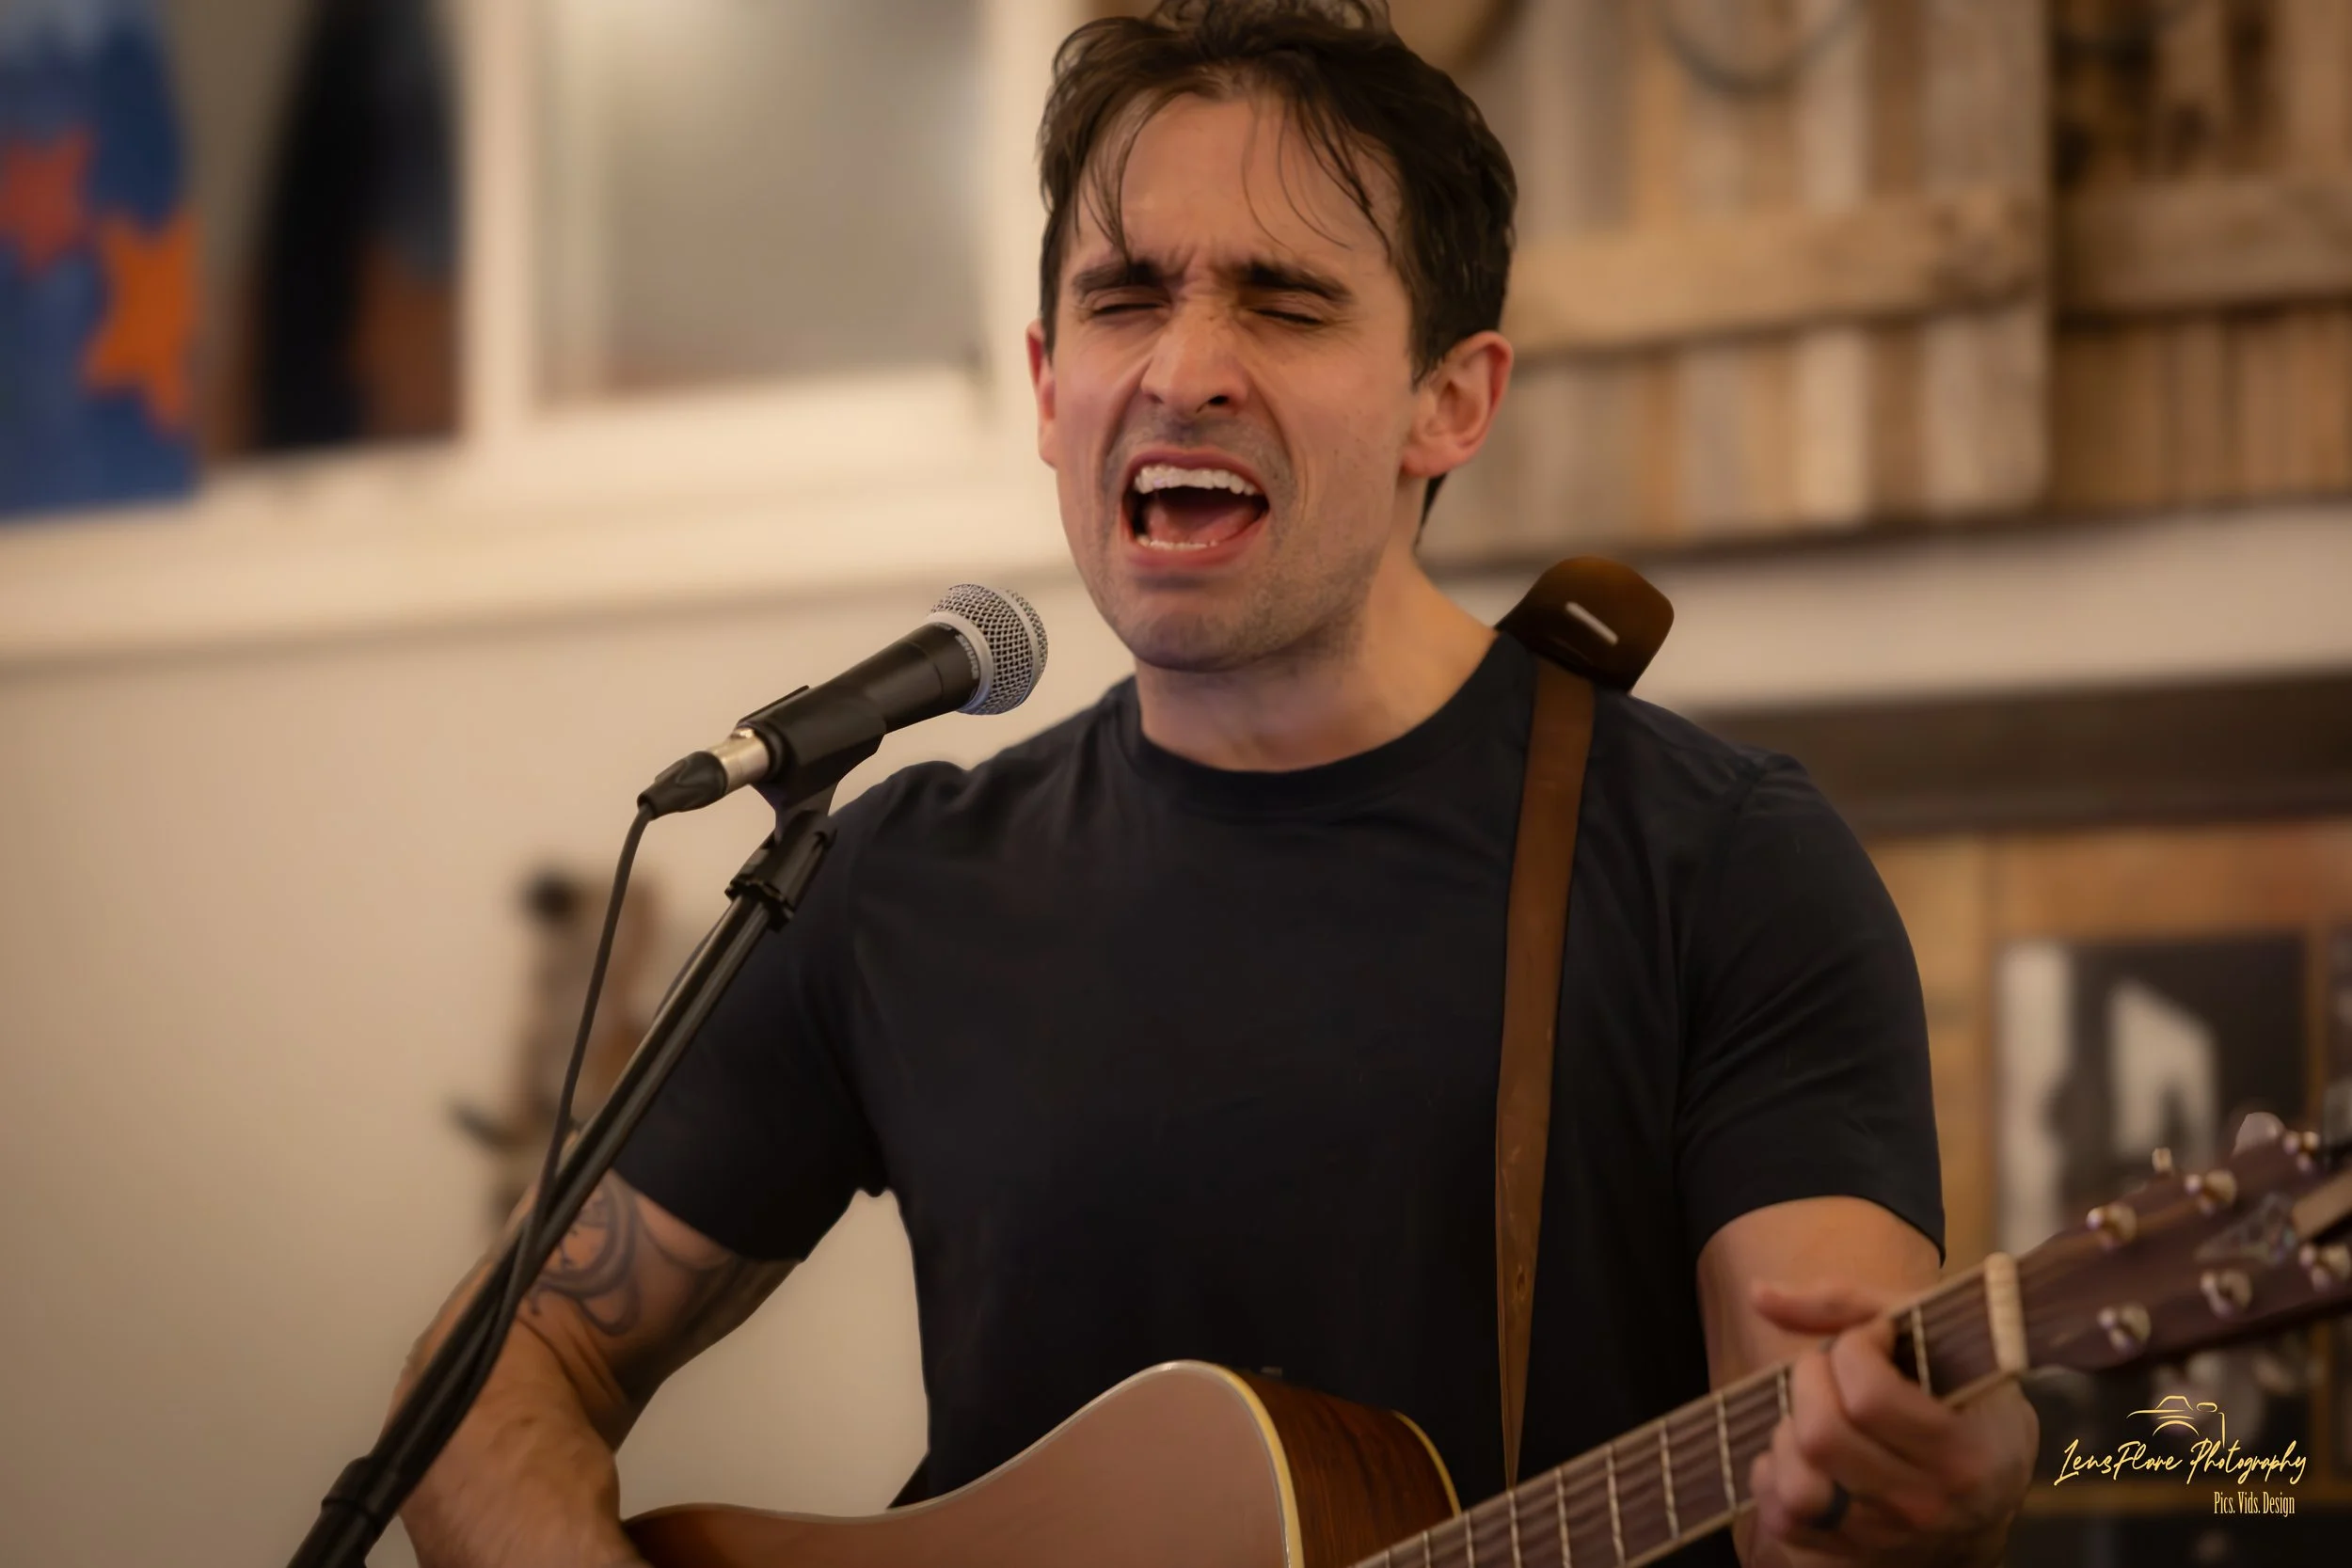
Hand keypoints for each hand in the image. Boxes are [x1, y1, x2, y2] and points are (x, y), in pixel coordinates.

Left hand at [1743, 1280, 2035, 1566]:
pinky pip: (1780, 1519)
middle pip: (1821, 1437)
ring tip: (1816, 1417)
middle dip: (1809, 1383)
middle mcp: (1927, 1506)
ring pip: (1797, 1486)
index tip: (1869, 1342)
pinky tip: (1802, 1454)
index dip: (1853, 1350)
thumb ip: (1846, 1304)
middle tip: (1829, 1371)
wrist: (1986, 1496)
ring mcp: (1886, 1539)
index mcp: (1964, 1452)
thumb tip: (1757, 1294)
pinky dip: (1775, 1477)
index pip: (1870, 1396)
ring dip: (1789, 1436)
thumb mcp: (1933, 1341)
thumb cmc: (1957, 1401)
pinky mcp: (1850, 1557)